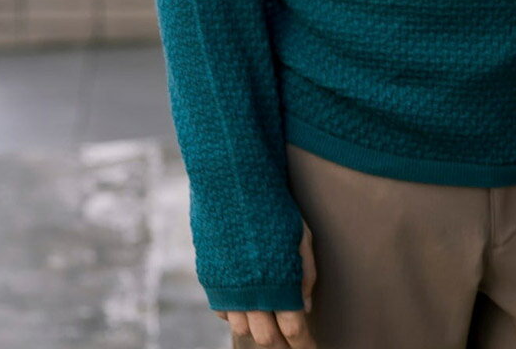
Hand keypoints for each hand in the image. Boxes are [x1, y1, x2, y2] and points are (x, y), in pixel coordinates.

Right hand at [215, 217, 318, 346]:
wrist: (232, 183)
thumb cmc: (274, 206)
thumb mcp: (301, 236)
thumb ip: (306, 274)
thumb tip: (306, 307)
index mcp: (279, 284)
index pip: (293, 331)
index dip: (303, 345)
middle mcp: (252, 293)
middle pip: (266, 338)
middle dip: (281, 342)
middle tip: (289, 338)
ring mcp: (228, 288)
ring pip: (242, 328)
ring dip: (257, 327)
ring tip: (268, 320)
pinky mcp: (210, 279)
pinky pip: (222, 310)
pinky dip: (236, 312)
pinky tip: (246, 302)